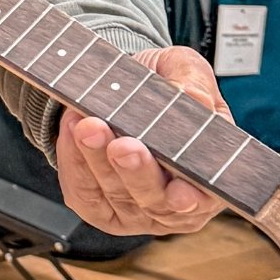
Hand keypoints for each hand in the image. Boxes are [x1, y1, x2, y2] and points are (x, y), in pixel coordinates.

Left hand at [56, 45, 228, 235]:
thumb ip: (192, 81)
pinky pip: (83, 191)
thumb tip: (192, 96)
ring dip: (97, 160)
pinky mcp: (96, 208)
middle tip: (121, 146)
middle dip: (136, 172)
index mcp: (208, 175)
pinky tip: (72, 131)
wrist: (120, 88)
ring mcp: (134, 211)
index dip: (191, 199)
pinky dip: (74, 160)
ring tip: (88, 126)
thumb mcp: (183, 69)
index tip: (178, 192)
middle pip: (154, 200)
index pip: (204, 196)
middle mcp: (174, 204)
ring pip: (114, 193)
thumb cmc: (161, 87)